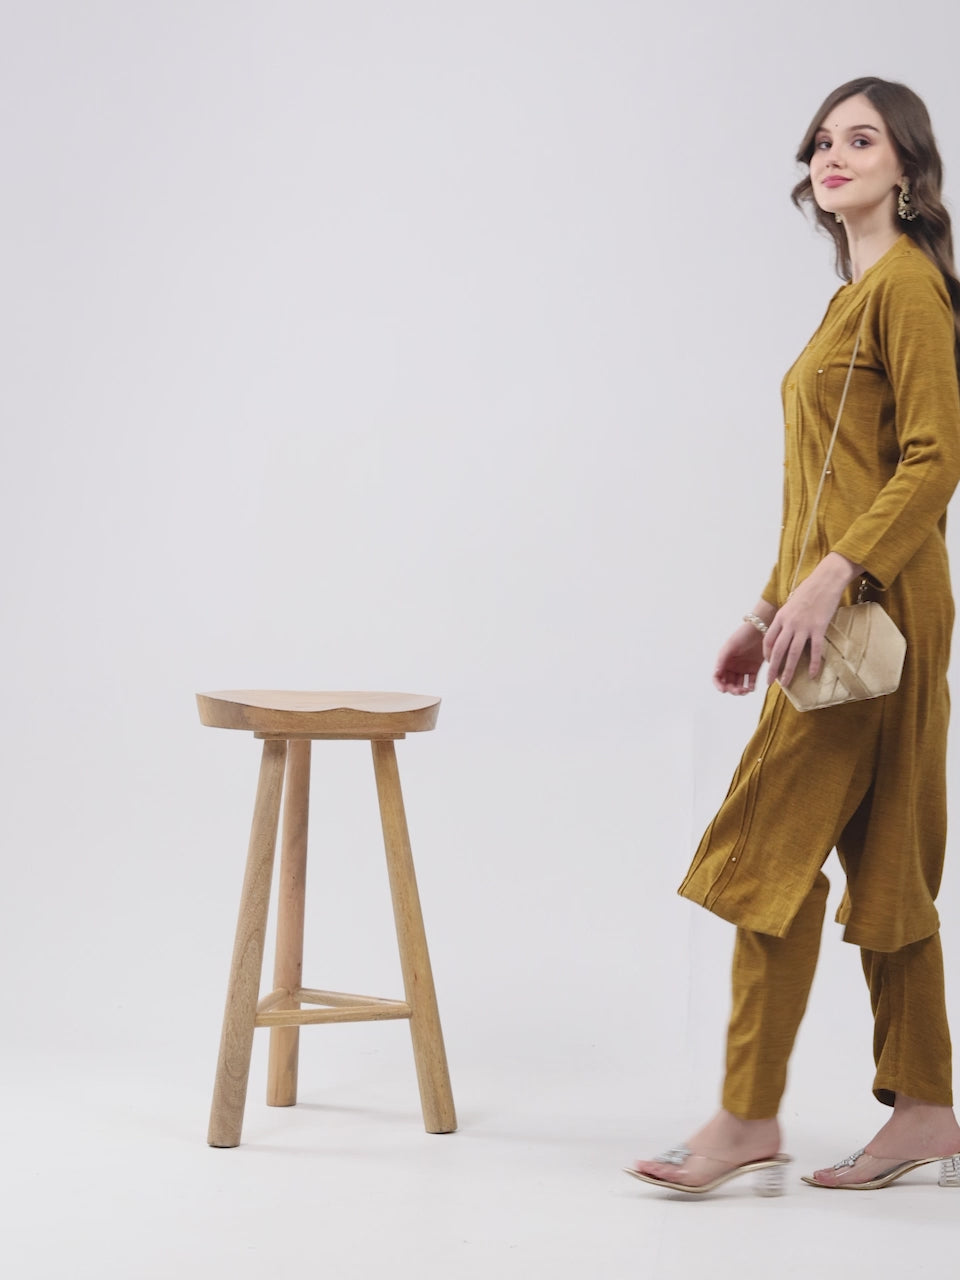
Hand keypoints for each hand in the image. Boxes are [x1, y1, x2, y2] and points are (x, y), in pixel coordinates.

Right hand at [714, 623, 765, 693]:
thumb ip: (722, 659)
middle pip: (728, 683)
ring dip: (741, 690)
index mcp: (724, 661)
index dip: (719, 685)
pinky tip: (751, 688)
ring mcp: (743, 668)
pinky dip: (750, 687)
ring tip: (745, 691)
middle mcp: (732, 666)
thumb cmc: (743, 635)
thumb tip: (716, 674)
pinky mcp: (754, 668)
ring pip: (739, 684)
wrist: (760, 628)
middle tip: (738, 691)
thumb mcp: (730, 646)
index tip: (723, 690)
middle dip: (732, 689)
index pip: (717, 677)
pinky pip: (751, 682)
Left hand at [764, 553, 861, 686]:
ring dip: (788, 670)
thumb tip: (784, 631)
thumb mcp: (791, 604)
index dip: (767, 654)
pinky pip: (815, 650)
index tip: (768, 663)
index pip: (768, 640)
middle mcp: (789, 624)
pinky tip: (812, 675)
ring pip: (793, 654)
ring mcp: (803, 627)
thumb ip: (786, 618)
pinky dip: (813, 664)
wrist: (825, 580)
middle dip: (772, 668)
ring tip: (785, 683)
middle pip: (778, 651)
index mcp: (780, 617)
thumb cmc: (809, 590)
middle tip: (769, 682)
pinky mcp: (818, 628)